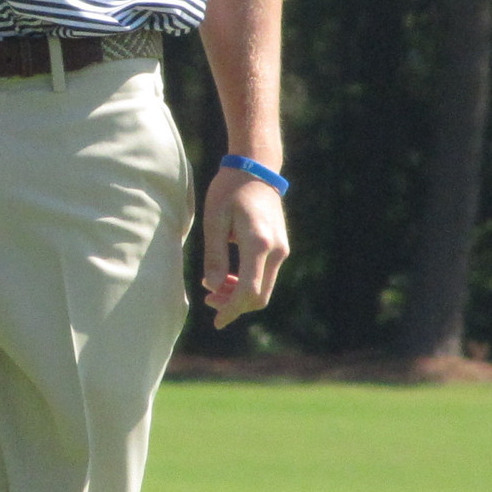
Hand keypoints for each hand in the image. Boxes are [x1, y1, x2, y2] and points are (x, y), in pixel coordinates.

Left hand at [200, 166, 288, 329]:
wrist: (257, 169)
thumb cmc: (230, 190)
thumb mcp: (214, 220)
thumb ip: (214, 256)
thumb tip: (213, 286)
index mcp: (259, 243)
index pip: (249, 291)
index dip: (232, 309)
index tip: (216, 322)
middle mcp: (276, 250)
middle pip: (259, 296)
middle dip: (234, 305)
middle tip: (208, 300)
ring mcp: (282, 250)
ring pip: (264, 288)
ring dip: (240, 295)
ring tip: (214, 288)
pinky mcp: (281, 248)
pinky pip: (266, 276)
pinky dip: (248, 284)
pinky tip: (228, 277)